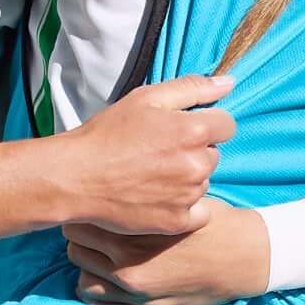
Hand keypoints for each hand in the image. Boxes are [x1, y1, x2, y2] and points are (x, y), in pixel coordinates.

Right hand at [53, 73, 231, 235]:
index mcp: (194, 130)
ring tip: (152, 175)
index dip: (205, 124)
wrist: (76, 177)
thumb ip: (192, 88)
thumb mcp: (146, 98)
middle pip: (214, 154)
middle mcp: (197, 164)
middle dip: (194, 151)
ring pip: (203, 182)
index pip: (226, 125)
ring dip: (187, 178)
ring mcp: (189, 195)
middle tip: (159, 153)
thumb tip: (229, 83)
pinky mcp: (177, 221)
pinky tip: (159, 197)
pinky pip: (198, 212)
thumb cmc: (108, 134)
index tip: (179, 130)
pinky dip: (184, 207)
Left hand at [67, 206, 267, 304]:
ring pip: (81, 272)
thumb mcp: (178, 199)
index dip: (85, 207)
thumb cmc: (213, 221)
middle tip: (94, 224)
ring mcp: (133, 288)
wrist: (245, 257)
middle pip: (75, 244)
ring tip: (99, 250)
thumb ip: (144, 197)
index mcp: (135, 229)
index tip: (92, 202)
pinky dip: (95, 285)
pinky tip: (105, 274)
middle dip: (81, 231)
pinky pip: (97, 298)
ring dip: (86, 259)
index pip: (82, 217)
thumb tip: (114, 185)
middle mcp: (127, 261)